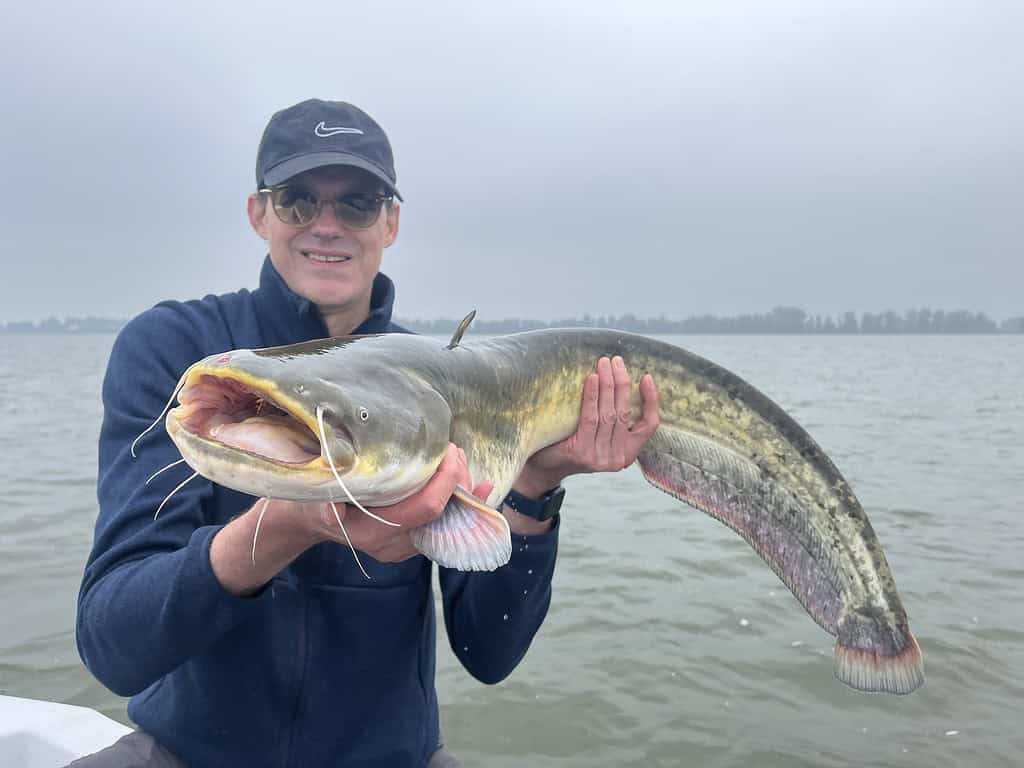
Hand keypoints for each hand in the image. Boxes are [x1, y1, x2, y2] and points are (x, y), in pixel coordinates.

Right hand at [309, 443, 493, 562]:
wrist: (309, 522)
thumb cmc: (312, 504)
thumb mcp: (313, 500)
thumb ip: (325, 507)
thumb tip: (331, 509)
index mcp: (376, 533)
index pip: (426, 508)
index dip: (444, 480)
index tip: (447, 451)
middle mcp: (396, 545)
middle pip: (443, 514)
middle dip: (456, 481)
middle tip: (455, 450)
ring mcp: (405, 546)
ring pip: (448, 520)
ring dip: (460, 490)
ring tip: (461, 459)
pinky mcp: (411, 540)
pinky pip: (445, 522)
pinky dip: (461, 502)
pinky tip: (482, 488)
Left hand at [516, 356, 659, 495]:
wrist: (544, 465)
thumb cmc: (573, 442)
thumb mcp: (599, 433)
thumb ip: (613, 416)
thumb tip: (621, 378)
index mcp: (627, 453)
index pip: (649, 426)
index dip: (651, 400)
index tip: (646, 377)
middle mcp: (617, 458)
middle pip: (625, 413)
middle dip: (622, 383)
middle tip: (616, 361)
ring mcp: (600, 457)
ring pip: (609, 414)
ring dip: (608, 385)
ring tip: (604, 364)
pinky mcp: (582, 453)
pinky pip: (590, 418)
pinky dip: (593, 396)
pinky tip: (592, 379)